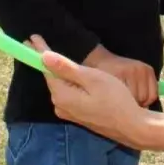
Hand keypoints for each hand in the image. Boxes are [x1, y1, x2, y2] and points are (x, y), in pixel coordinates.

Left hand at [31, 36, 147, 147]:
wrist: (132, 127)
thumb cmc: (115, 99)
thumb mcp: (93, 79)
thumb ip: (67, 68)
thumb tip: (44, 56)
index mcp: (62, 95)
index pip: (47, 69)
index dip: (40, 51)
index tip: (32, 37)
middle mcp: (60, 105)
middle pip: (52, 78)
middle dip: (45, 60)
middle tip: (36, 42)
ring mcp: (68, 112)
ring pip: (60, 85)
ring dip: (56, 70)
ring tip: (48, 53)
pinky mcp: (77, 115)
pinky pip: (67, 92)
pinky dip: (65, 80)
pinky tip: (68, 73)